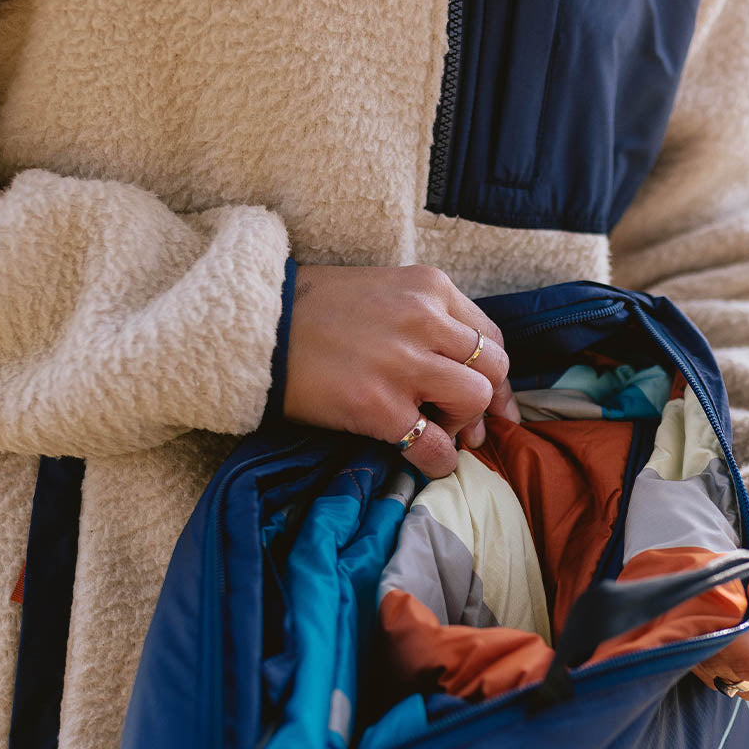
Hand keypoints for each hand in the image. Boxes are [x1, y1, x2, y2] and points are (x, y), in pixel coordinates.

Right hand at [282, 264, 520, 477]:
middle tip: (462, 422)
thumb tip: (463, 370)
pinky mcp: (379, 406)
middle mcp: (424, 319)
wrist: (254, 326)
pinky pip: (436, 447)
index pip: (490, 336)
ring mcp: (403, 363)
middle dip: (484, 400)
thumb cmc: (313, 312)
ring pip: (474, 400)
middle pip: (492, 367)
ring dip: (461, 425)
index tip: (490, 398)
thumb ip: (425, 319)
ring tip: (435, 432)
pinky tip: (425, 461)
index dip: (494, 374)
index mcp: (428, 287)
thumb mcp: (382, 291)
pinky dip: (439, 461)